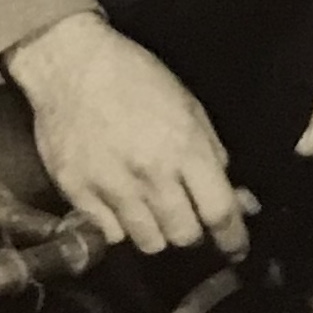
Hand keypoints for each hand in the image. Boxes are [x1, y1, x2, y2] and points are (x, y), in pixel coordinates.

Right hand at [5, 12, 253, 258]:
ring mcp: (111, 187)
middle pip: (185, 236)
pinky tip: (121, 203)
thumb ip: (214, 156)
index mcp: (184, 147)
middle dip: (194, 230)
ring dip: (159, 232)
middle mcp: (150, 174)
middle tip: (188, 214)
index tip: (237, 248)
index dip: (233, 237)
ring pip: (149, 243)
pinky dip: (121, 227)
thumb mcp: (189, 107)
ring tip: (153, 207)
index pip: (219, 211)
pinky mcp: (78, 195)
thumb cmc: (135, 78)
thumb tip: (241, 200)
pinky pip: (111, 235)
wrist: (71, 64)